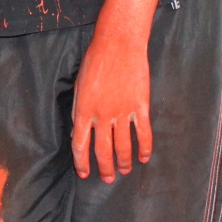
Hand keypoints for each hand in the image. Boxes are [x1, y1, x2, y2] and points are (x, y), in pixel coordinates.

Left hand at [71, 26, 151, 182]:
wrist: (118, 44)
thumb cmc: (95, 60)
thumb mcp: (79, 85)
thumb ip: (79, 110)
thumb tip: (77, 131)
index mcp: (84, 110)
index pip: (80, 145)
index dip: (82, 162)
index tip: (84, 173)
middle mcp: (102, 115)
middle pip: (103, 150)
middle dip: (104, 168)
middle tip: (107, 178)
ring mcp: (122, 112)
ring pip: (123, 146)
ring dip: (124, 162)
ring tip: (125, 170)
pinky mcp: (140, 106)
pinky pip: (143, 133)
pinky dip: (145, 148)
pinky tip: (144, 158)